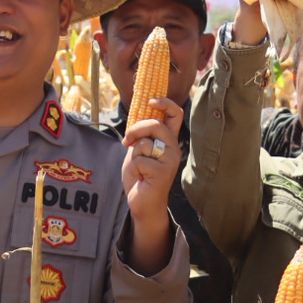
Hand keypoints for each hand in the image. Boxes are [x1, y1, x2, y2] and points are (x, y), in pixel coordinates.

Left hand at [121, 97, 182, 274]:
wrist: (142, 202)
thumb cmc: (140, 175)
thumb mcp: (139, 149)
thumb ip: (142, 133)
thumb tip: (138, 112)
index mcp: (169, 139)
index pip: (176, 113)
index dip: (165, 102)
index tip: (150, 100)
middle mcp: (174, 148)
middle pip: (155, 124)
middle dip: (136, 129)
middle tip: (127, 141)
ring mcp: (170, 160)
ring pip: (145, 143)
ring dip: (134, 154)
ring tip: (139, 167)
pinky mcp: (163, 172)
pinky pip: (140, 160)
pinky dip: (134, 168)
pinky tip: (141, 178)